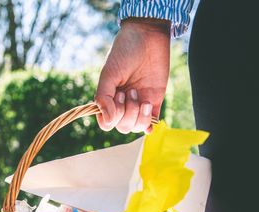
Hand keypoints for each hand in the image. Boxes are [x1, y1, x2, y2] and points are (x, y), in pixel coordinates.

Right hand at [95, 18, 170, 133]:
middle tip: (130, 90)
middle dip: (126, 113)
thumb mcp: (109, 74)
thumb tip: (107, 121)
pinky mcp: (155, 100)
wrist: (148, 36)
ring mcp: (139, 103)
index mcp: (109, 98)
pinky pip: (152, 121)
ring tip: (140, 95)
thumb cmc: (125, 52)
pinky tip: (148, 111)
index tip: (115, 98)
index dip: (110, 118)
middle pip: (122, 127)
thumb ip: (103, 97)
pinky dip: (150, 122)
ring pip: (136, 126)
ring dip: (138, 116)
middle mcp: (123, 104)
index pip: (106, 122)